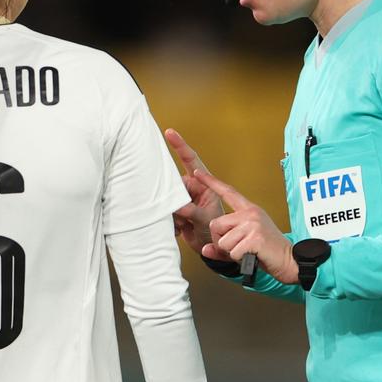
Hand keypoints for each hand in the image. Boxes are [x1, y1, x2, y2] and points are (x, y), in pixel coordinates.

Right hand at [164, 129, 231, 261]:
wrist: (211, 248)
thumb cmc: (217, 231)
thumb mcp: (207, 220)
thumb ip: (194, 212)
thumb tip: (179, 206)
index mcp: (204, 184)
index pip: (191, 160)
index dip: (180, 145)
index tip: (169, 132)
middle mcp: (192, 188)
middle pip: (173, 184)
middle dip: (174, 200)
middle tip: (182, 215)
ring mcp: (182, 200)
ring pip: (167, 200)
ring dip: (173, 215)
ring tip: (183, 225)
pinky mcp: (175, 211)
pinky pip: (165, 212)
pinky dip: (170, 223)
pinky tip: (179, 229)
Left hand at [194, 168, 298, 284]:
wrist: (290, 260)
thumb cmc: (267, 252)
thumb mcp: (243, 244)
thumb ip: (221, 246)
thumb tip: (205, 250)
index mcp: (249, 210)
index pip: (227, 192)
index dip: (211, 182)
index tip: (197, 173)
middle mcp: (250, 213)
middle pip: (216, 225)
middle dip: (221, 241)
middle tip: (239, 246)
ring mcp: (253, 224)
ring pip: (223, 241)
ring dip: (231, 252)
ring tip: (247, 251)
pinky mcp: (255, 238)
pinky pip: (233, 252)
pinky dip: (239, 259)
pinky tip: (252, 255)